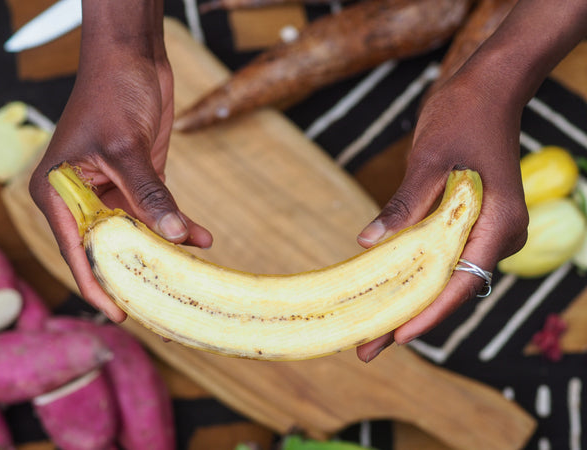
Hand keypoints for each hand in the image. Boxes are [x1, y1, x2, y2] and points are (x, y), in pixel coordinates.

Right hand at [29, 40, 211, 321]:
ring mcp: (113, 190)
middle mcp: (83, 196)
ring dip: (165, 248)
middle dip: (136, 270)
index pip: (77, 250)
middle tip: (164, 298)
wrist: (133, 60)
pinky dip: (179, 225)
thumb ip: (151, 195)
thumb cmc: (111, 93)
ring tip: (190, 270)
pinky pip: (158, 212)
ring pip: (138, 232)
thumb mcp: (128, 149)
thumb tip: (177, 236)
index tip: (120, 314)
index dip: (97, 285)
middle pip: (108, 247)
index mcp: (60, 192)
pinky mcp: (139, 181)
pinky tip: (202, 238)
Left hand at [355, 72, 528, 361]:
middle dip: (410, 317)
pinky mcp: (471, 222)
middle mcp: (498, 234)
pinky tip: (385, 289)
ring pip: (446, 276)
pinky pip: (443, 256)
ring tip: (369, 327)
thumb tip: (368, 243)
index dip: (428, 313)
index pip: (462, 280)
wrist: (487, 88)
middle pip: (451, 287)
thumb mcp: (430, 159)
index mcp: (498, 222)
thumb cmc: (464, 116)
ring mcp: (487, 229)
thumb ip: (405, 204)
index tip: (397, 336)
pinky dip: (414, 274)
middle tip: (368, 346)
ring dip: (409, 300)